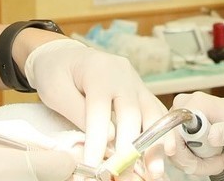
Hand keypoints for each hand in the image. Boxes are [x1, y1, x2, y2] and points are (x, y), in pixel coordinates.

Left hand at [24, 40, 166, 175]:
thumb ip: (78, 111)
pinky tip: (169, 153)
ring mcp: (134, 81)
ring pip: (152, 113)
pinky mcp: (141, 91)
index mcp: (97, 69)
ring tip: (154, 172)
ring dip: (155, 144)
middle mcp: (121, 73)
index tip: (93, 164)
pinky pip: (157, 111)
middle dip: (129, 147)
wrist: (62, 55)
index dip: (98, 139)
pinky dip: (165, 133)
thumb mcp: (55, 90)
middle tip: (122, 174)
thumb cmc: (55, 72)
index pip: (100, 109)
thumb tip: (108, 137)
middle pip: (131, 112)